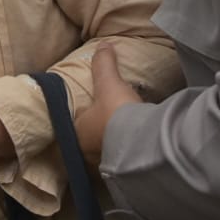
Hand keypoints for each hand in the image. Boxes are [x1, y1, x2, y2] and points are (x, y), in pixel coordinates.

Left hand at [75, 44, 142, 167]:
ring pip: (107, 154)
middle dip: (99, 134)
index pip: (76, 124)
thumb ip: (104, 64)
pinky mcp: (126, 174)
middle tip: (110, 124)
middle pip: (91, 142)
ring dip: (115, 146)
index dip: (84, 117)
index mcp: (78, 134)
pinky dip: (129, 156)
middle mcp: (88, 154)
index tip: (93, 112)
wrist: (143, 143)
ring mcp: (107, 166)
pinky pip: (125, 162)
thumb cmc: (116, 112)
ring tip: (126, 134)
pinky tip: (138, 148)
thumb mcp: (109, 83)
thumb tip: (104, 45)